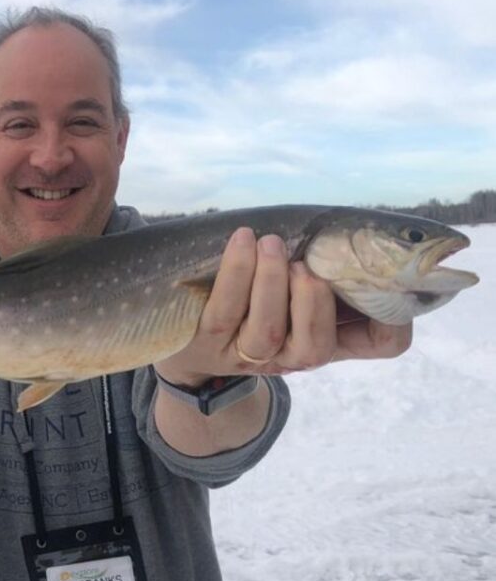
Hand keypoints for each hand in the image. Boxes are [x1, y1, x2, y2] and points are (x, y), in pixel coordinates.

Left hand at [153, 227, 412, 384]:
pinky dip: (236, 272)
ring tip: (271, 243)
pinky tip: (243, 241)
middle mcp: (290, 357)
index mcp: (324, 339)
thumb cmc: (251, 294)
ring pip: (267, 330)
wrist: (186, 334)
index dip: (394, 320)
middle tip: (305, 262)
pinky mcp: (207, 343)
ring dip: (271, 282)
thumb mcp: (293, 285)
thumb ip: (322, 263)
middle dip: (312, 300)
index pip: (380, 343)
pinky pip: (225, 311)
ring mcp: (247, 356)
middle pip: (315, 348)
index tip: (385, 279)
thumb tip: (351, 222)